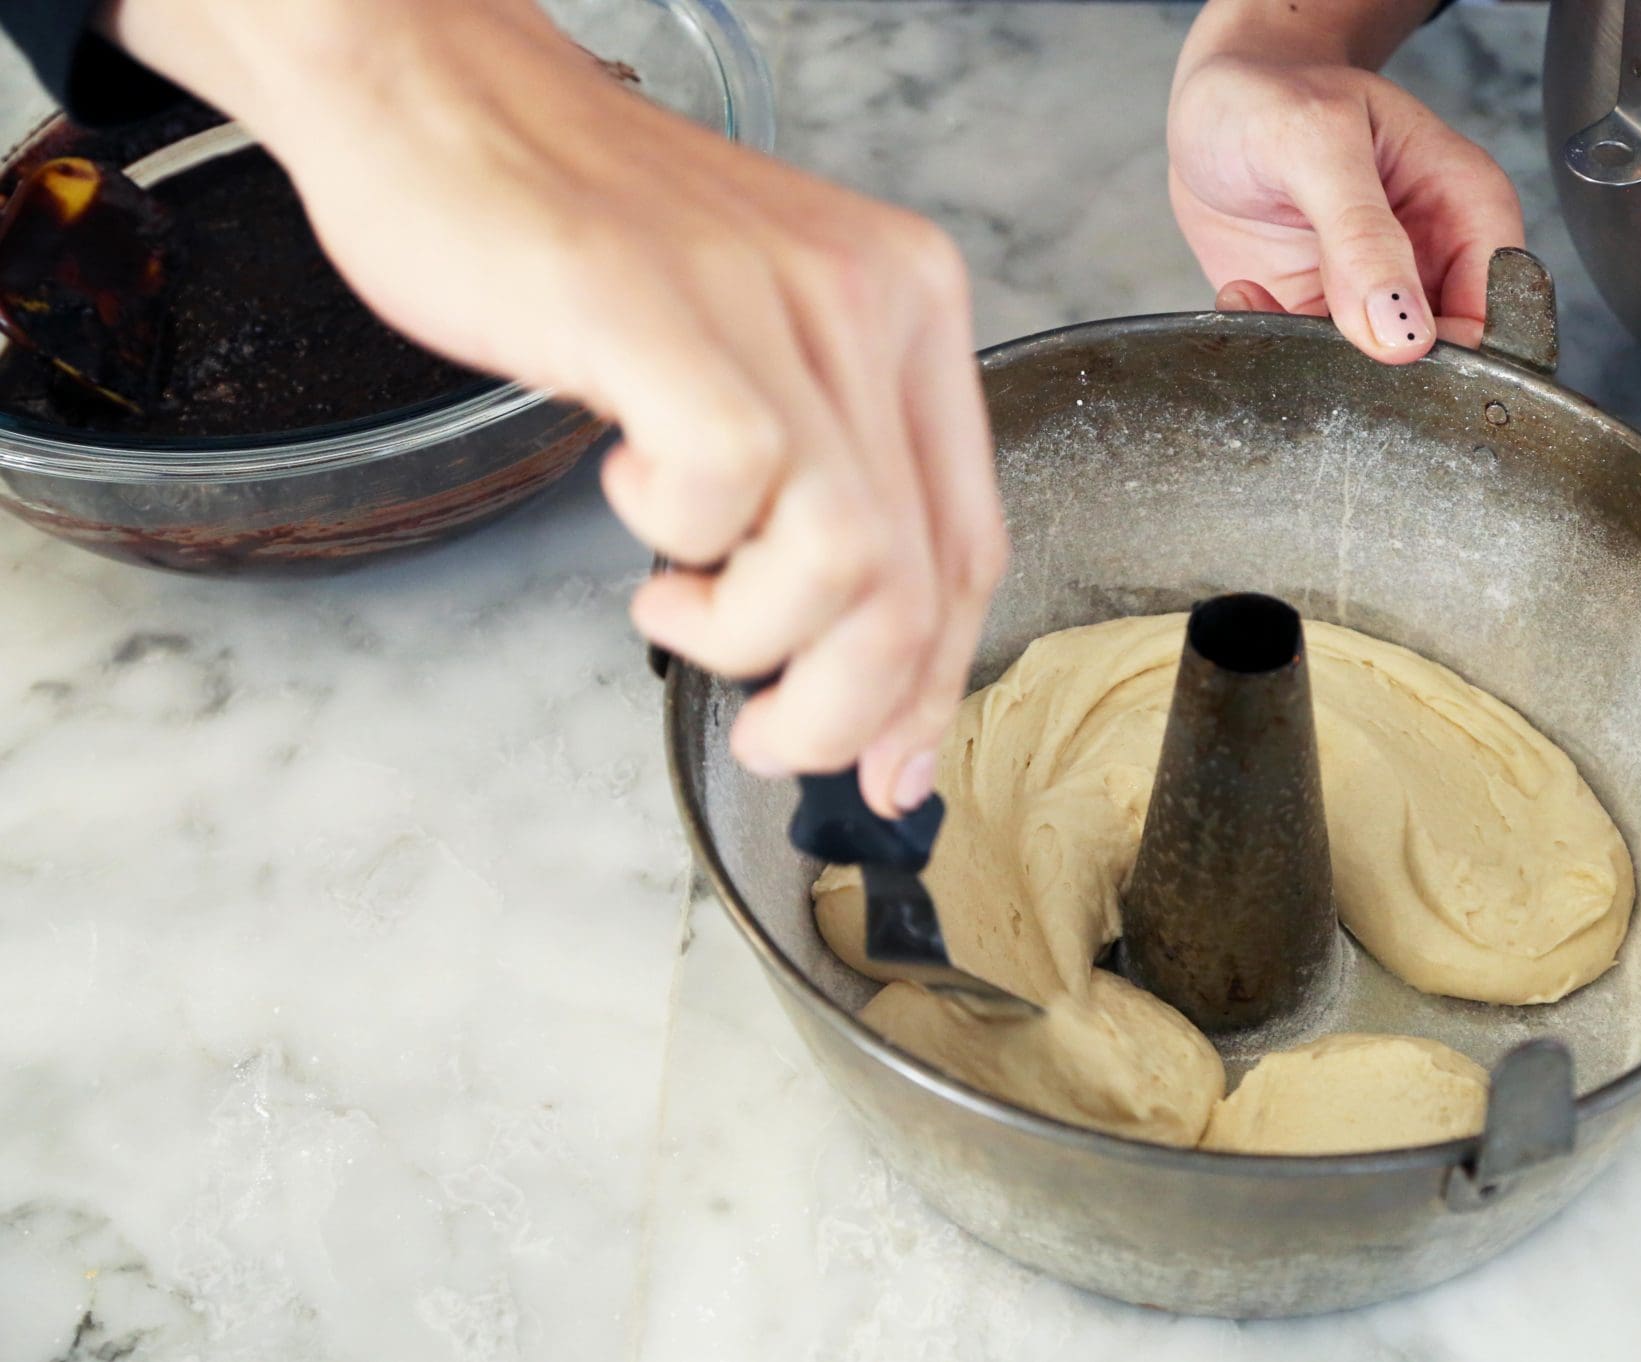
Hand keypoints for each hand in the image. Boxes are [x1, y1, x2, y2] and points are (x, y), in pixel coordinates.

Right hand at [110, 0, 1007, 816]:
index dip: (935, 682)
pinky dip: (677, 540)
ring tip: (676, 603)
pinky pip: (729, 487)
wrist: (446, 99)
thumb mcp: (751, 354)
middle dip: (845, 706)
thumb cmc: (585, 243)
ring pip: (848, 560)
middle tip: (769, 732)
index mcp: (909, 309)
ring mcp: (774, 300)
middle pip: (918, 580)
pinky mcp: (667, 311)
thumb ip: (821, 492)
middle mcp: (869, 298)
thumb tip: (853, 678)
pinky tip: (631, 496)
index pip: (972, 544)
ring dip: (752, 640)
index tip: (889, 760)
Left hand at [1168, 0, 1523, 358]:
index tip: (1383, 350)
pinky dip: (1271, 344)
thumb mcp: (1317, 144)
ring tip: (1259, 298)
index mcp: (1467, 208)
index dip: (1449, 351)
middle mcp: (1430, 261)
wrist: (1213, 106)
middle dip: (1371, 365)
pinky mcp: (1320, 315)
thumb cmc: (1273, 97)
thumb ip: (1361, 237)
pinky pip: (1310, 362)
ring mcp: (1374, 295)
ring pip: (1369, 373)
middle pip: (1436, 358)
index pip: (1494, 314)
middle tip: (1306, 325)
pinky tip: (1243, 295)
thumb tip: (1403, 331)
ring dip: (1308, 357)